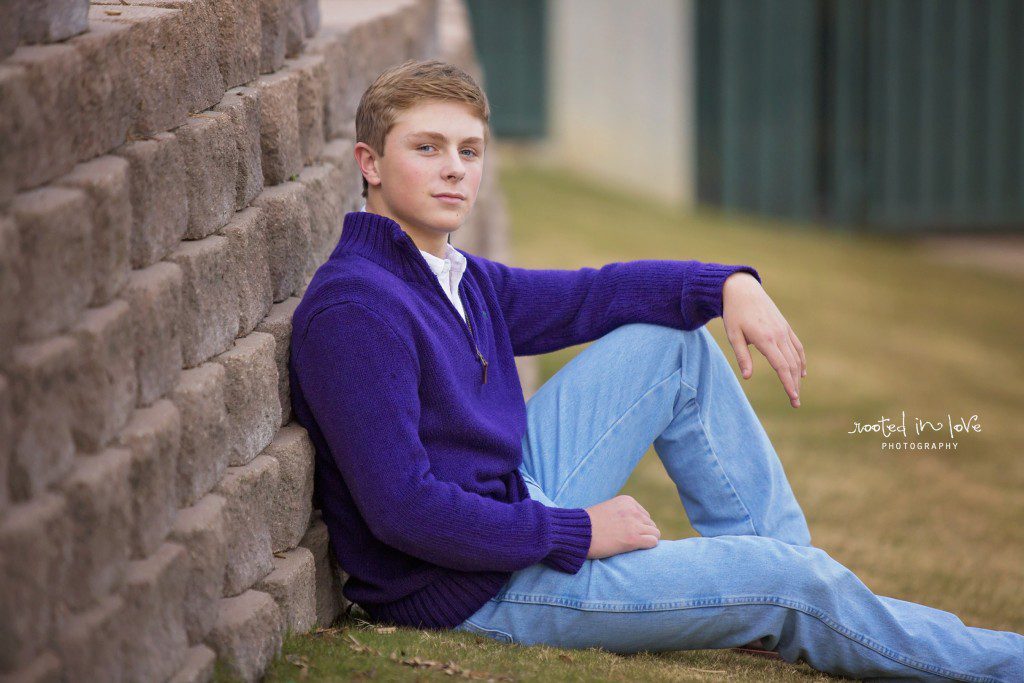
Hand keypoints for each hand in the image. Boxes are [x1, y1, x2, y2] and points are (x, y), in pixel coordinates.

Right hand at [584, 495, 660, 559]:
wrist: (577, 533)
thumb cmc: (587, 525)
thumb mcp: (606, 510)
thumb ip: (621, 513)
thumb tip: (633, 525)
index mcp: (627, 501)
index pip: (644, 515)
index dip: (637, 526)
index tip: (627, 533)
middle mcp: (633, 510)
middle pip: (650, 524)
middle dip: (643, 533)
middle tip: (630, 542)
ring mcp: (634, 524)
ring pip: (655, 533)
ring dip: (646, 540)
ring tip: (633, 547)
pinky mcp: (633, 539)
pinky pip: (653, 542)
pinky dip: (648, 546)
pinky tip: (637, 549)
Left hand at [722, 272, 806, 407]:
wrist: (742, 289)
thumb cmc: (734, 313)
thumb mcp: (733, 335)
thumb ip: (742, 357)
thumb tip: (748, 377)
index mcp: (765, 339)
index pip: (782, 366)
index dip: (788, 384)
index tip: (793, 398)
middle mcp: (779, 335)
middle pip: (792, 365)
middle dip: (794, 385)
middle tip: (795, 403)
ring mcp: (784, 329)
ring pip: (796, 356)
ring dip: (798, 375)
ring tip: (796, 391)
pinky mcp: (785, 326)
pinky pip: (797, 346)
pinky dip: (801, 359)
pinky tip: (801, 371)